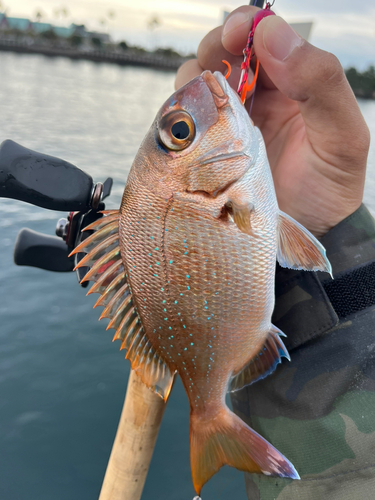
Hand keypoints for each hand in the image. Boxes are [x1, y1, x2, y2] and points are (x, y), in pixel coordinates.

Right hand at [175, 6, 369, 236]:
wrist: (305, 238)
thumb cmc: (329, 190)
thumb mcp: (340, 137)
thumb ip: (320, 82)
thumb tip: (272, 34)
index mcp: (292, 85)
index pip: (263, 38)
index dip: (246, 26)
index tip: (235, 36)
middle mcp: (257, 99)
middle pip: (222, 55)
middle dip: (213, 51)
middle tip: (214, 69)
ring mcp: (228, 125)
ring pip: (197, 86)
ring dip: (192, 87)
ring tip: (204, 111)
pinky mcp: (206, 151)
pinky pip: (184, 123)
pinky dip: (179, 119)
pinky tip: (190, 133)